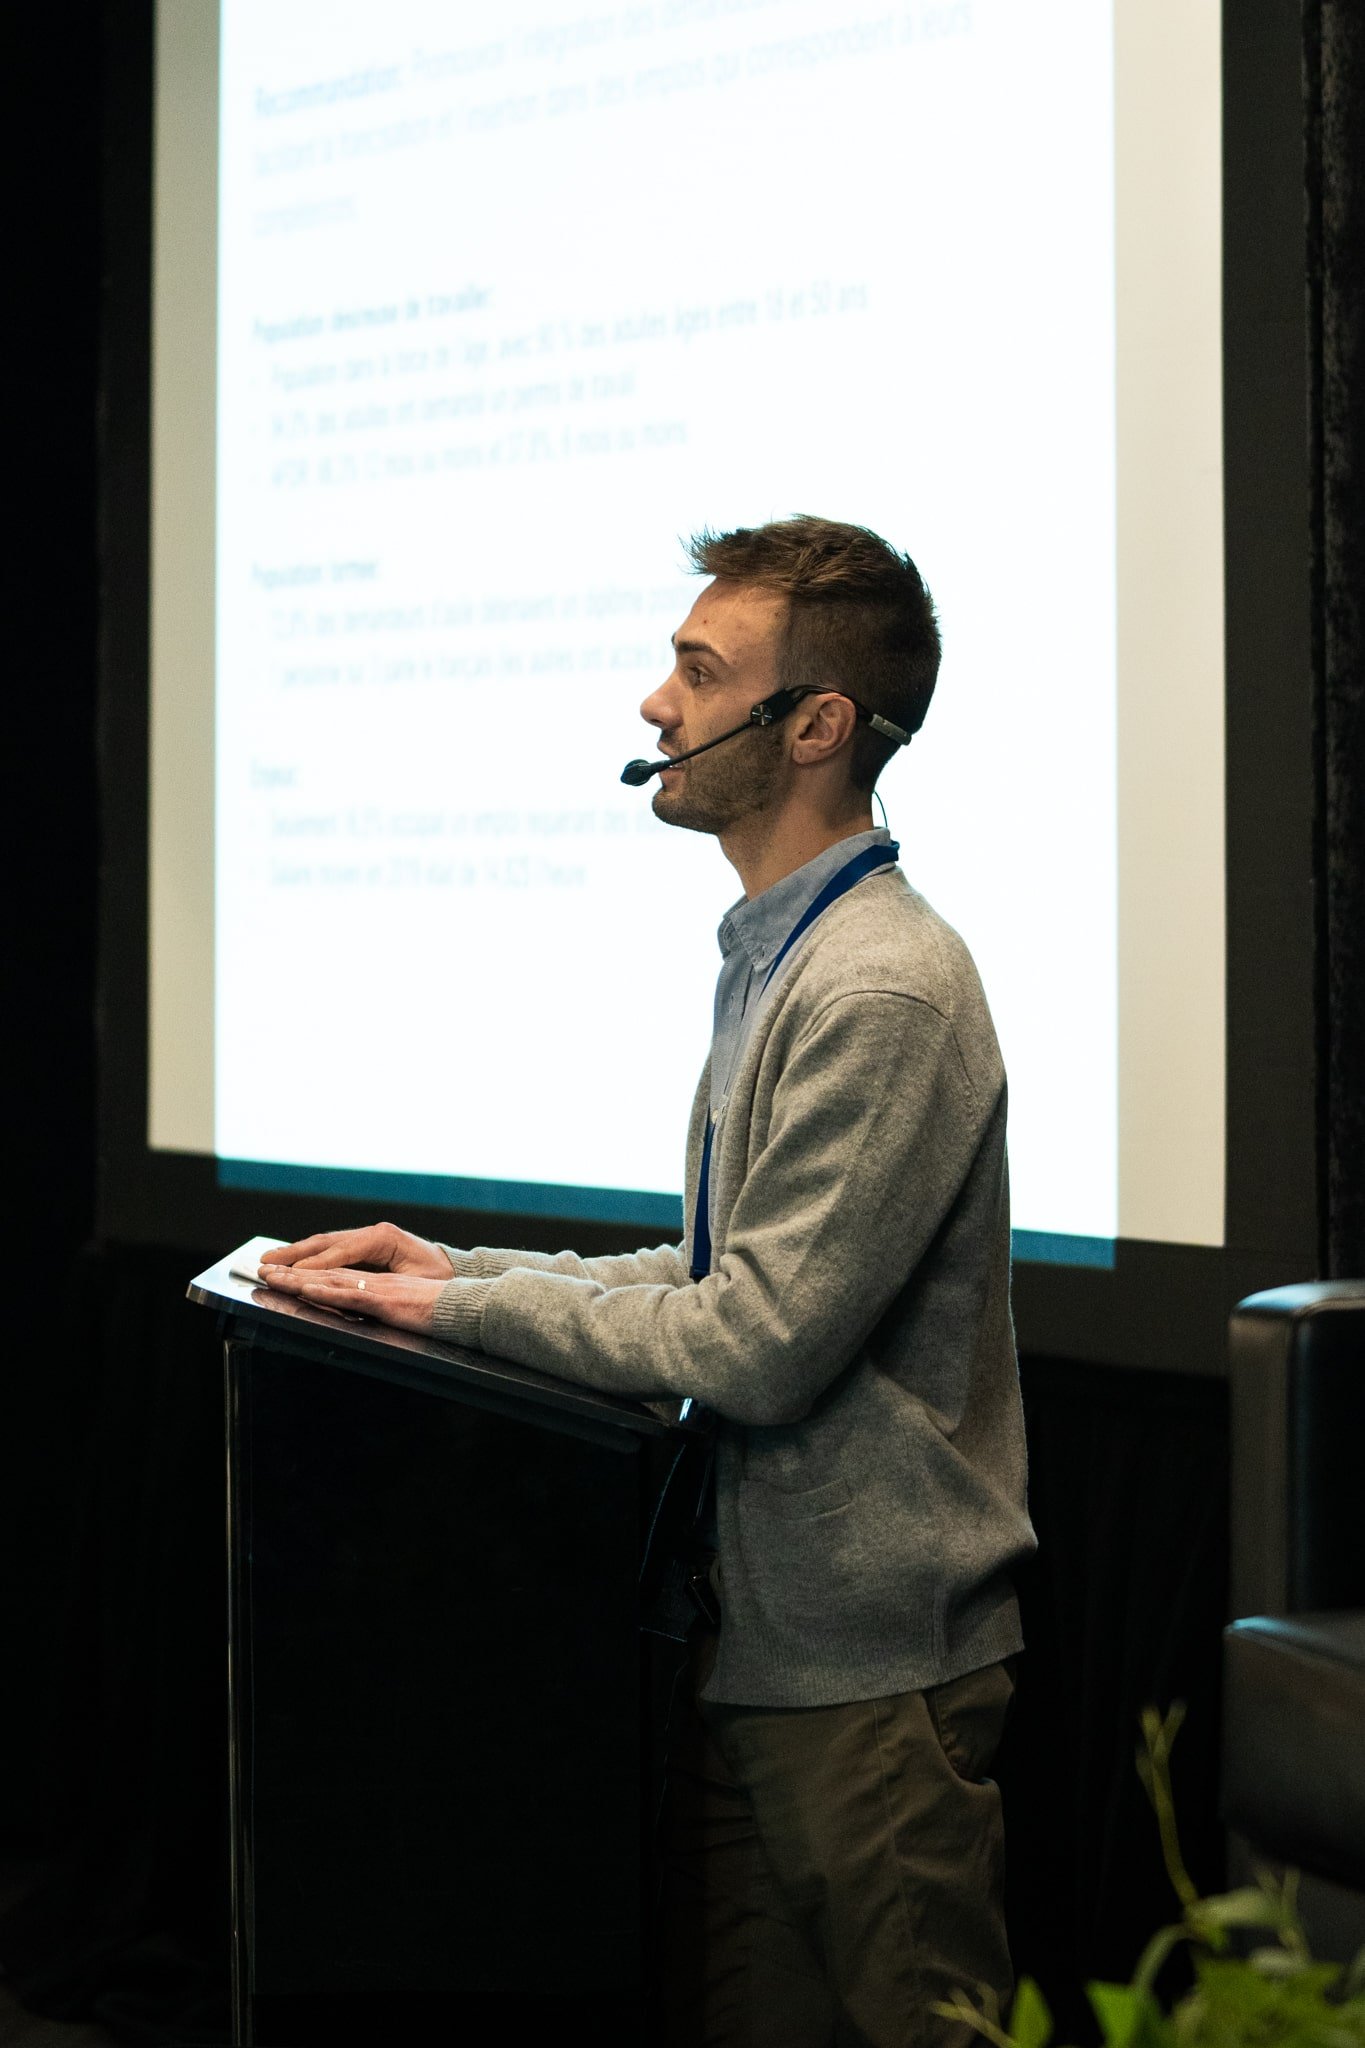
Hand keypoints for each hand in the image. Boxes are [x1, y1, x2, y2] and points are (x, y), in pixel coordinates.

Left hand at [257, 1261, 443, 1335]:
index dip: (308, 1273)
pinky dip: (324, 1291)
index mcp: (381, 1283)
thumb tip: (378, 1313)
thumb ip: (391, 1309)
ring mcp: (378, 1289)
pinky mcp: (384, 1301)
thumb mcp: (412, 1309)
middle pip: (327, 1273)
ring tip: (270, 1277)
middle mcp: (375, 1280)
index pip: (338, 1275)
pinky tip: (304, 1290)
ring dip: (297, 1279)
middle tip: (262, 1270)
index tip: (283, 1272)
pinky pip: (349, 1295)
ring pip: (330, 1280)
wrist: (468, 1308)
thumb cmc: (446, 1312)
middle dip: (292, 1271)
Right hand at [261, 1221, 453, 1280]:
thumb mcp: (417, 1282)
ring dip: (295, 1252)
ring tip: (270, 1259)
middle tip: (266, 1263)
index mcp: (383, 1238)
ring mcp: (367, 1237)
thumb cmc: (439, 1279)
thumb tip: (355, 1289)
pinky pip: (331, 1249)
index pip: (341, 1251)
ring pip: (324, 1243)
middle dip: (293, 1254)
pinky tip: (292, 1261)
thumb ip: (386, 1286)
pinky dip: (309, 1255)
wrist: (453, 1271)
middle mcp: (372, 1233)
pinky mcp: (365, 1245)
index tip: (293, 1274)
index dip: (316, 1264)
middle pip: (325, 1242)